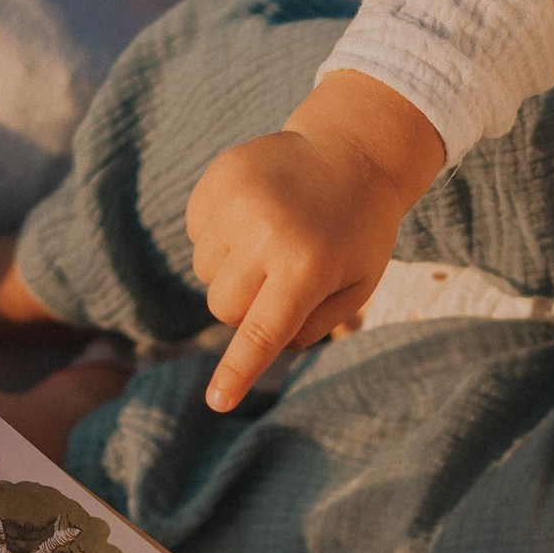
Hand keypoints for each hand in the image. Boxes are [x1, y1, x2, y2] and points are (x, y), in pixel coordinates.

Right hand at [184, 71, 445, 411]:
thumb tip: (264, 348)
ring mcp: (240, 202)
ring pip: (205, 272)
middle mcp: (269, 235)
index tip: (216, 402)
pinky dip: (218, 234)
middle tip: (278, 280)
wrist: (352, 150)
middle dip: (244, 307)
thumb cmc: (358, 230)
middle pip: (224, 307)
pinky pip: (196, 232)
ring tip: (269, 240)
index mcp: (308, 268)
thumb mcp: (357, 285)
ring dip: (231, 269)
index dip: (237, 371)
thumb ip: (314, 325)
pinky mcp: (219, 178)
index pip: (262, 332)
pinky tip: (253, 215)